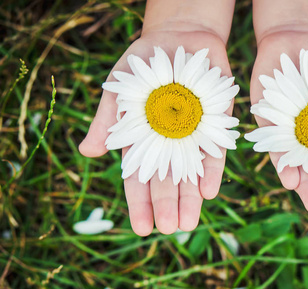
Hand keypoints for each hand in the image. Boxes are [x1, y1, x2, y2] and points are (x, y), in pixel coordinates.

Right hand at [79, 30, 233, 234]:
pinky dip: (211, 170)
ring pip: (191, 174)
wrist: (179, 38)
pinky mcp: (216, 124)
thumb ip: (106, 120)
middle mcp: (168, 145)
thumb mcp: (119, 89)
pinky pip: (215, 151)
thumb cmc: (143, 66)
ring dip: (190, 199)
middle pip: (167, 182)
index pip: (139, 179)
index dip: (140, 204)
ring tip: (188, 224)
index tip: (141, 228)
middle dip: (167, 206)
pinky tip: (208, 191)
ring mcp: (193, 137)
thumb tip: (88, 153)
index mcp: (142, 142)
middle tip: (169, 229)